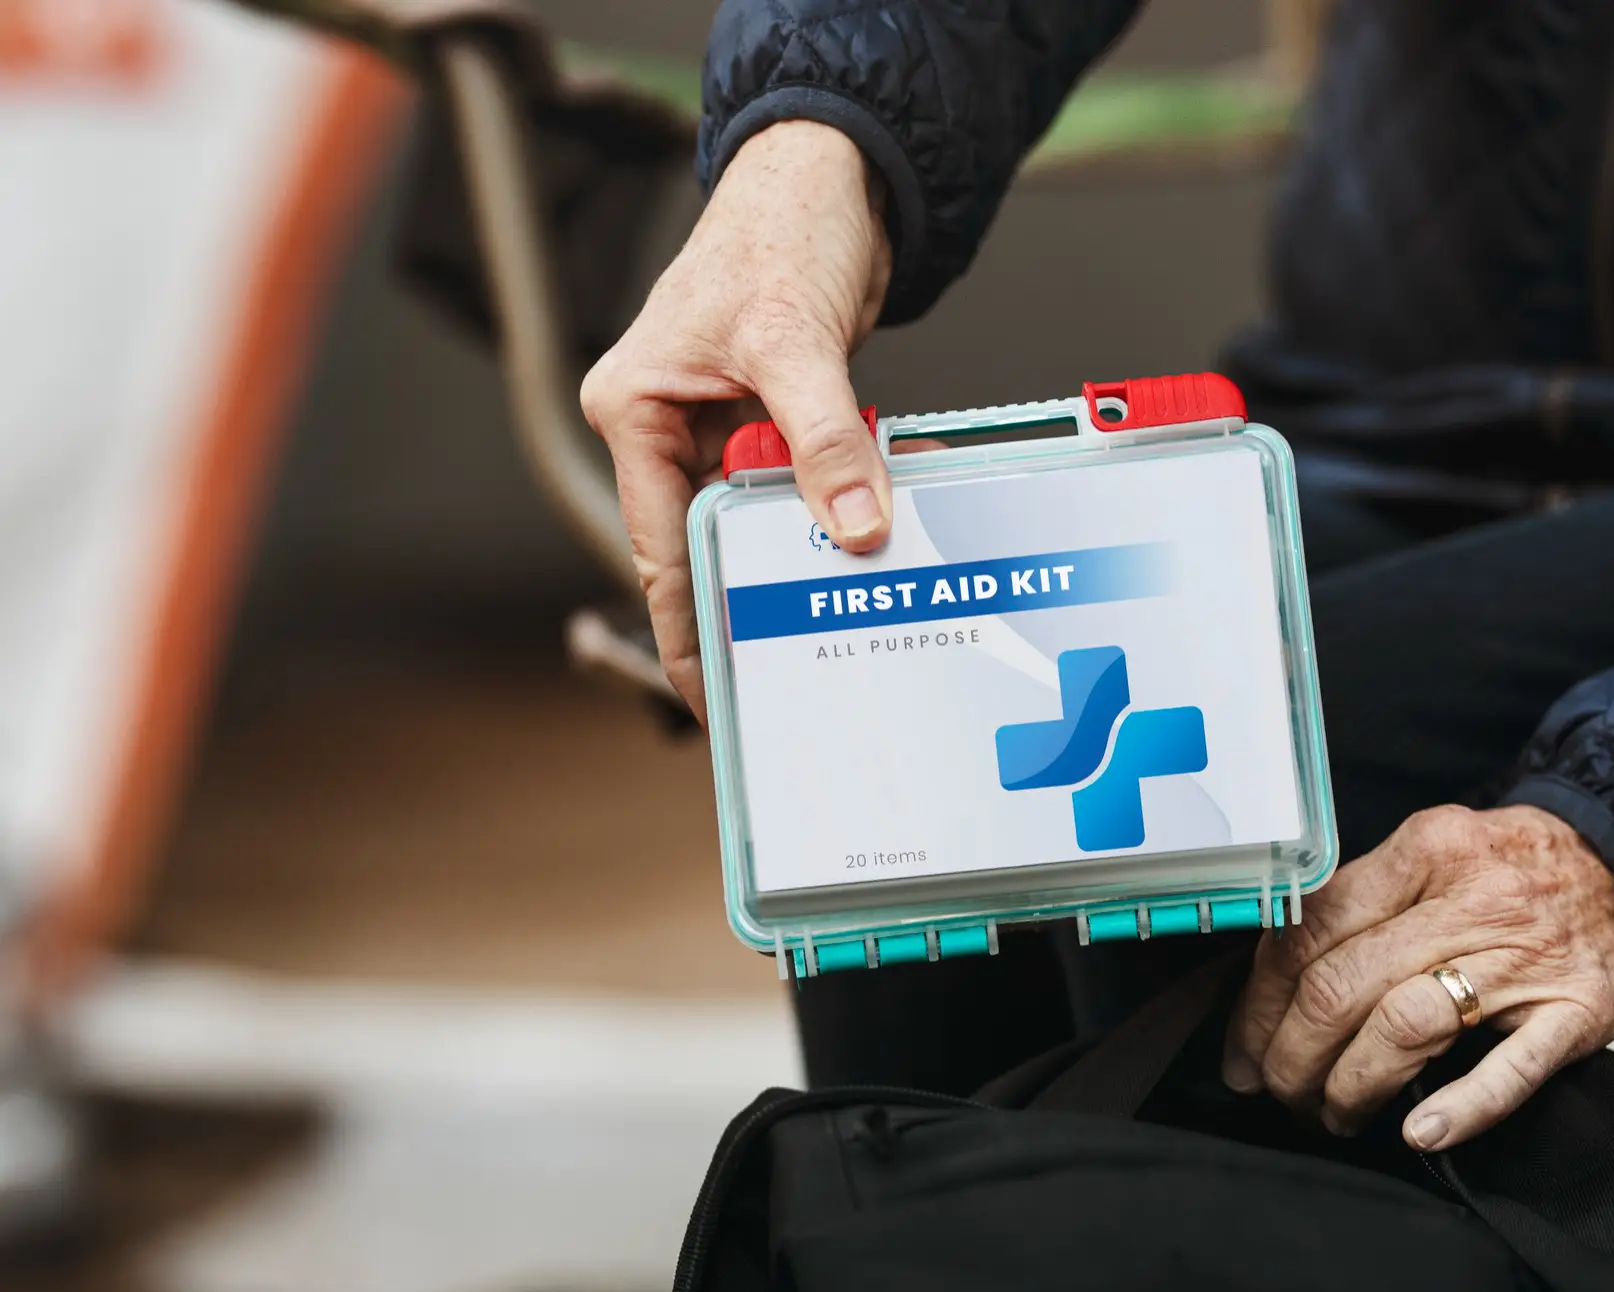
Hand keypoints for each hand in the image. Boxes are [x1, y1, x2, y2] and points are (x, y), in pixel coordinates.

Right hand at [580, 120, 893, 722]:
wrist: (836, 173)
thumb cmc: (777, 227)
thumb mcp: (794, 344)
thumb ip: (823, 439)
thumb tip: (854, 525)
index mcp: (634, 406)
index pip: (659, 540)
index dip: (688, 620)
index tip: (711, 686)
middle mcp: (668, 421)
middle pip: (710, 535)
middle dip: (754, 589)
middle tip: (794, 662)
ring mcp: (722, 421)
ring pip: (762, 513)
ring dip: (806, 546)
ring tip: (840, 607)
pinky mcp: (775, 415)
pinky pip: (802, 482)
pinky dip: (835, 504)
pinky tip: (868, 535)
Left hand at [1222, 805, 1613, 1151]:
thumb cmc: (1518, 869)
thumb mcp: (1437, 853)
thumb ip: (1365, 900)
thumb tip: (1270, 978)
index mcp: (1423, 851)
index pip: (1311, 928)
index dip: (1260, 999)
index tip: (1243, 1044)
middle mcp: (1470, 898)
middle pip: (1343, 985)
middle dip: (1291, 1054)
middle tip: (1276, 1090)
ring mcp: (1526, 957)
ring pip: (1405, 1024)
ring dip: (1350, 1085)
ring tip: (1331, 1113)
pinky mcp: (1577, 1010)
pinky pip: (1512, 1066)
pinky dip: (1461, 1105)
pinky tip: (1419, 1132)